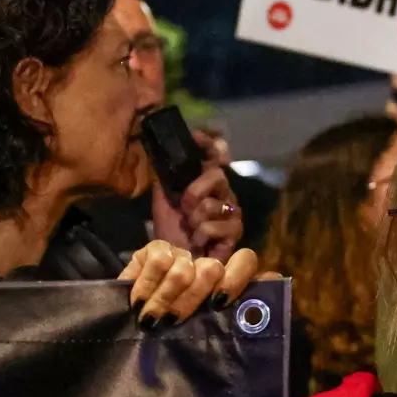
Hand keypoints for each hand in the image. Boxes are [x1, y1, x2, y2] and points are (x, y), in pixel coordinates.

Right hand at [122, 241, 264, 327]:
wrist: (130, 332)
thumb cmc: (174, 340)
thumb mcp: (207, 333)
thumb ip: (239, 316)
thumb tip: (270, 293)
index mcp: (225, 284)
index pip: (245, 261)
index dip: (235, 279)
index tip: (218, 302)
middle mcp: (206, 265)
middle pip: (212, 269)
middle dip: (191, 300)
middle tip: (172, 322)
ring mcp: (182, 255)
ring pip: (184, 269)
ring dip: (165, 299)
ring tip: (152, 321)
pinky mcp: (155, 249)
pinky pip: (158, 260)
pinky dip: (148, 286)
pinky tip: (138, 303)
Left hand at [173, 146, 242, 260]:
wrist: (176, 261)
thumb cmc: (170, 231)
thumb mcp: (163, 199)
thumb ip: (165, 175)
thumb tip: (160, 151)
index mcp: (207, 181)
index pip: (212, 155)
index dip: (207, 143)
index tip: (196, 135)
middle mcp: (223, 192)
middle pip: (217, 175)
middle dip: (194, 192)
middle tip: (184, 208)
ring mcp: (232, 211)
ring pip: (213, 204)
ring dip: (194, 220)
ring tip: (191, 230)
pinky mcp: (236, 232)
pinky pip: (214, 226)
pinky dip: (201, 236)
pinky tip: (200, 242)